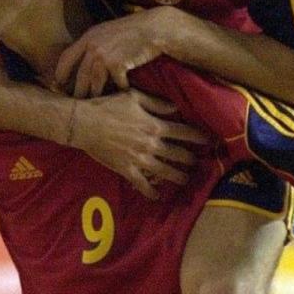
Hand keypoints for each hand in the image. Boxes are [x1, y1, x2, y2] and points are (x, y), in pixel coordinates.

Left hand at [56, 8, 172, 97]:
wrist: (154, 28)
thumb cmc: (132, 30)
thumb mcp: (107, 31)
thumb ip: (94, 43)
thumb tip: (85, 60)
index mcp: (88, 37)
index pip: (66, 57)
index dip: (60, 72)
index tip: (59, 84)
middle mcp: (93, 46)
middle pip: (80, 76)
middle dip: (78, 92)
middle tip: (77, 102)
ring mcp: (105, 56)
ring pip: (95, 84)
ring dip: (96, 95)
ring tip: (97, 104)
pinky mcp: (118, 65)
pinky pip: (116, 84)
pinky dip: (121, 90)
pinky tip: (124, 92)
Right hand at [68, 89, 208, 199]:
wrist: (84, 123)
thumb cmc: (107, 106)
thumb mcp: (133, 97)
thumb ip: (156, 103)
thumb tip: (175, 108)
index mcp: (154, 125)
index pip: (183, 132)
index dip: (198, 136)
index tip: (210, 140)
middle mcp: (151, 144)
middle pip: (178, 155)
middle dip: (191, 159)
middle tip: (198, 162)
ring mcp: (139, 159)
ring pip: (165, 172)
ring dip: (178, 177)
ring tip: (186, 180)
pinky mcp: (126, 169)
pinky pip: (142, 184)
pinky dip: (151, 191)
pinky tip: (157, 195)